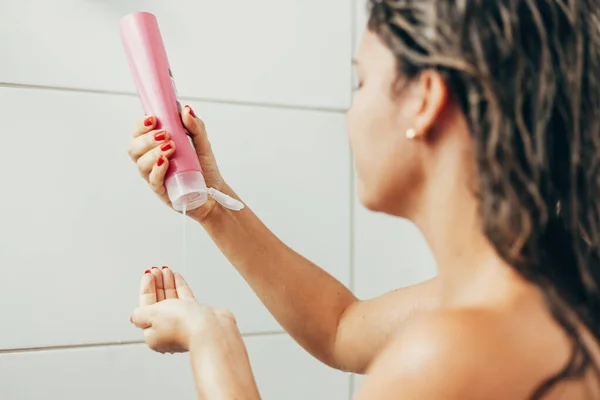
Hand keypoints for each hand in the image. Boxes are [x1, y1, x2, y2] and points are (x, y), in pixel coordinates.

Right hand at [126, 105, 225, 220]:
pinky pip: (152, 180)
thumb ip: (195, 126)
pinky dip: (157, 169)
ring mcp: (155, 176)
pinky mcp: (162, 190)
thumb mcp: (203, 144)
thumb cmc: (205, 168)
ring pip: (140, 164)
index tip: (153, 119)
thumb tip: (186, 110)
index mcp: (156, 146)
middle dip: (146, 138)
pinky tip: (165, 162)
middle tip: (165, 135)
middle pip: (134, 148)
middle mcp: (151, 161)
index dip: (141, 125)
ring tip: (171, 148)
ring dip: (153, 152)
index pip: (138, 133)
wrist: (215, 191)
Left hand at [130, 267, 232, 353]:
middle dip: (157, 284)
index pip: (146, 306)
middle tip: (156, 271)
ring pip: (172, 299)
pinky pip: (184, 299)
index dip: (146, 289)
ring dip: (168, 283)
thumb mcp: (152, 315)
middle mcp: (167, 329)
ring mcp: (182, 322)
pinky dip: (180, 287)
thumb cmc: (182, 325)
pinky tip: (177, 278)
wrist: (209, 329)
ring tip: (166, 270)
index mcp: (152, 333)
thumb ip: (141, 313)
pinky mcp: (195, 316)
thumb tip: (135, 315)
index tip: (148, 275)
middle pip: (158, 302)